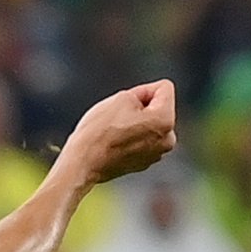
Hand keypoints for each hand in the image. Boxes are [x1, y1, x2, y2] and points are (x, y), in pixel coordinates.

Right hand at [62, 81, 176, 187]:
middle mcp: (167, 139)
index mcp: (166, 120)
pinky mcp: (143, 163)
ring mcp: (156, 154)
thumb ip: (143, 95)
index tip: (126, 103)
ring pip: (149, 125)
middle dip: (142, 108)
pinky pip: (141, 141)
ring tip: (116, 131)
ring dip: (136, 123)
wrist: (82, 163)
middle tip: (119, 118)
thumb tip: (148, 106)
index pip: (164, 87)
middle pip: (158, 108)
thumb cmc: (99, 131)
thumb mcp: (122, 97)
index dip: (142, 90)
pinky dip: (131, 138)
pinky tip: (115, 143)